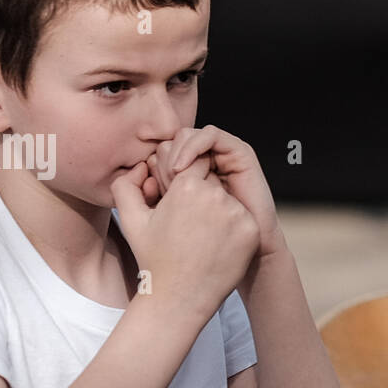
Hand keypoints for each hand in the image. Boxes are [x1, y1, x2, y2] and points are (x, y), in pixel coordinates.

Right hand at [111, 160, 260, 319]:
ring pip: (229, 201)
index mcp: (187, 186)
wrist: (179, 298)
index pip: (194, 165)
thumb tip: (139, 168)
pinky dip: (234, 230)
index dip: (187, 184)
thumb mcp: (131, 220)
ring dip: (219, 213)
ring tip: (202, 239)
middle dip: (203, 197)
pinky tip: (217, 247)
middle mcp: (215, 195)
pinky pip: (244, 220)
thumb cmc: (154, 259)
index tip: (180, 206)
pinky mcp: (252, 231)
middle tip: (190, 226)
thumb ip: (126, 186)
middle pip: (213, 182)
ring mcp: (237, 213)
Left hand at [147, 126, 285, 257]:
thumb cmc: (211, 245)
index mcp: (188, 176)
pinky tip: (182, 168)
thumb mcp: (174, 220)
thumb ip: (151, 198)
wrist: (249, 252)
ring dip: (177, 151)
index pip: (160, 156)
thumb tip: (138, 169)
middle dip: (164, 159)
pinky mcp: (238, 152)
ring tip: (173, 175)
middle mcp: (204, 163)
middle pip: (172, 143)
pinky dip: (193, 146)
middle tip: (163, 185)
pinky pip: (211, 135)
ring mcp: (221, 156)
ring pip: (188, 136)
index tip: (148, 191)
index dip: (152, 167)